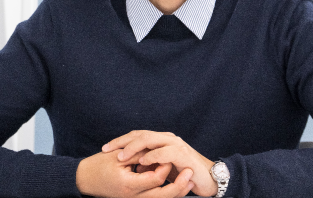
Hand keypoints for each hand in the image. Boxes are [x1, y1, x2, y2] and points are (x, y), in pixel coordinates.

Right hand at [76, 149, 193, 197]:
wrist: (84, 179)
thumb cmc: (98, 165)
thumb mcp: (119, 156)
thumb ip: (139, 153)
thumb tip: (157, 151)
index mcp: (128, 185)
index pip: (155, 179)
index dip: (164, 166)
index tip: (171, 156)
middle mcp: (132, 196)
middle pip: (162, 196)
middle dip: (178, 186)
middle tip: (191, 173)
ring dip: (175, 191)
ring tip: (188, 180)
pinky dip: (166, 193)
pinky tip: (176, 184)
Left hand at [102, 131, 217, 196]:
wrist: (207, 178)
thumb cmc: (184, 172)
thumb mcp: (163, 168)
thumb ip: (150, 163)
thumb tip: (136, 164)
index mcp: (162, 139)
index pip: (138, 134)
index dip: (121, 140)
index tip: (106, 148)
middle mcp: (168, 138)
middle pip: (141, 134)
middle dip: (122, 142)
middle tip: (108, 150)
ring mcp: (175, 144)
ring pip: (150, 139)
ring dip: (134, 148)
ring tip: (122, 157)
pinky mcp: (182, 154)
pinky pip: (164, 152)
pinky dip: (152, 156)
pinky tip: (142, 162)